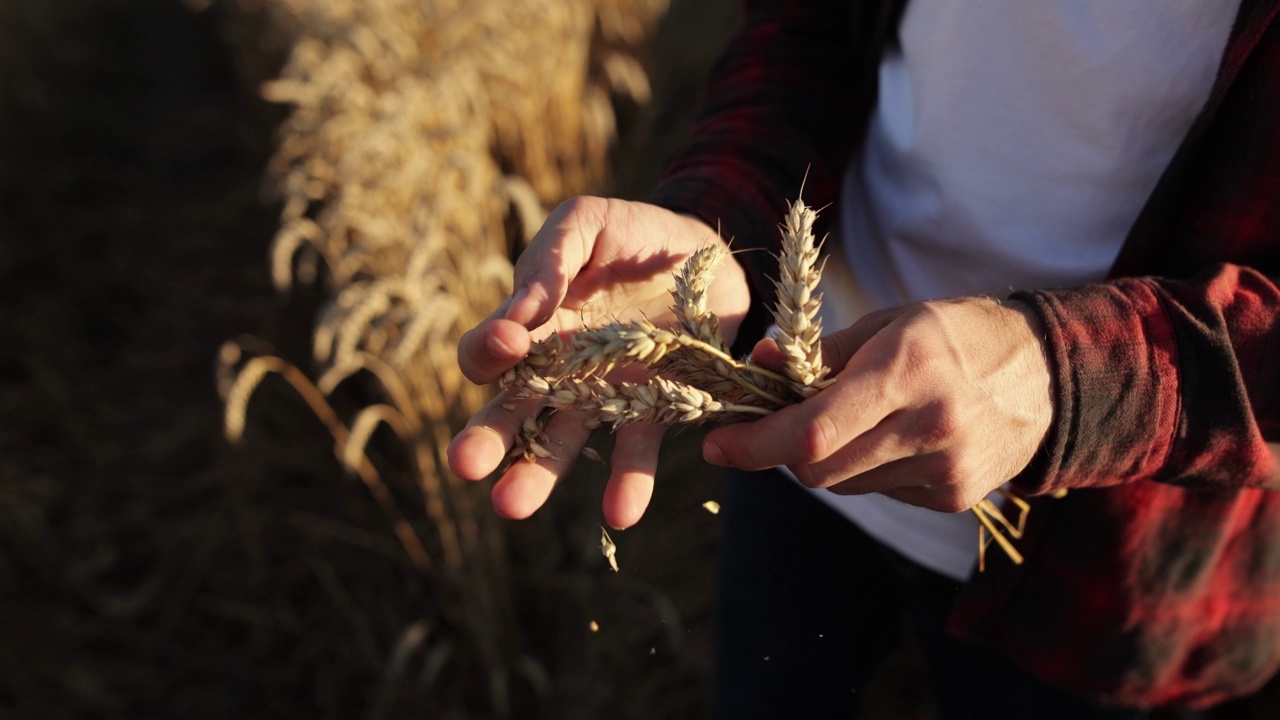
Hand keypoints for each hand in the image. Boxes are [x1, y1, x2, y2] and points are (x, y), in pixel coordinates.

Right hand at [447, 196, 751, 527]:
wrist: (705, 252)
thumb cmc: (631, 233)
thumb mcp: (585, 226)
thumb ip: (550, 261)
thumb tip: (519, 309)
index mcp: (532, 324)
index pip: (488, 352)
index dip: (487, 353)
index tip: (506, 344)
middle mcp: (558, 370)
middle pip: (510, 413)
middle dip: (486, 438)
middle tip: (465, 464)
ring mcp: (604, 395)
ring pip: (560, 444)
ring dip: (537, 476)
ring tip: (512, 505)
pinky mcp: (656, 410)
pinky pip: (636, 452)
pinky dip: (627, 484)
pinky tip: (621, 514)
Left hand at [703, 297, 1052, 511]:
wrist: (1046, 374)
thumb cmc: (953, 335)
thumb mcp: (888, 324)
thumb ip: (818, 353)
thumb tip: (756, 367)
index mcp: (907, 371)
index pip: (811, 430)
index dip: (754, 444)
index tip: (715, 446)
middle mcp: (929, 426)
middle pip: (818, 467)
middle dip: (783, 449)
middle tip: (774, 422)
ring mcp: (945, 470)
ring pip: (844, 485)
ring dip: (826, 458)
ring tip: (850, 419)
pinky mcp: (954, 498)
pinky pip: (879, 492)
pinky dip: (865, 469)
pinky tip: (890, 438)